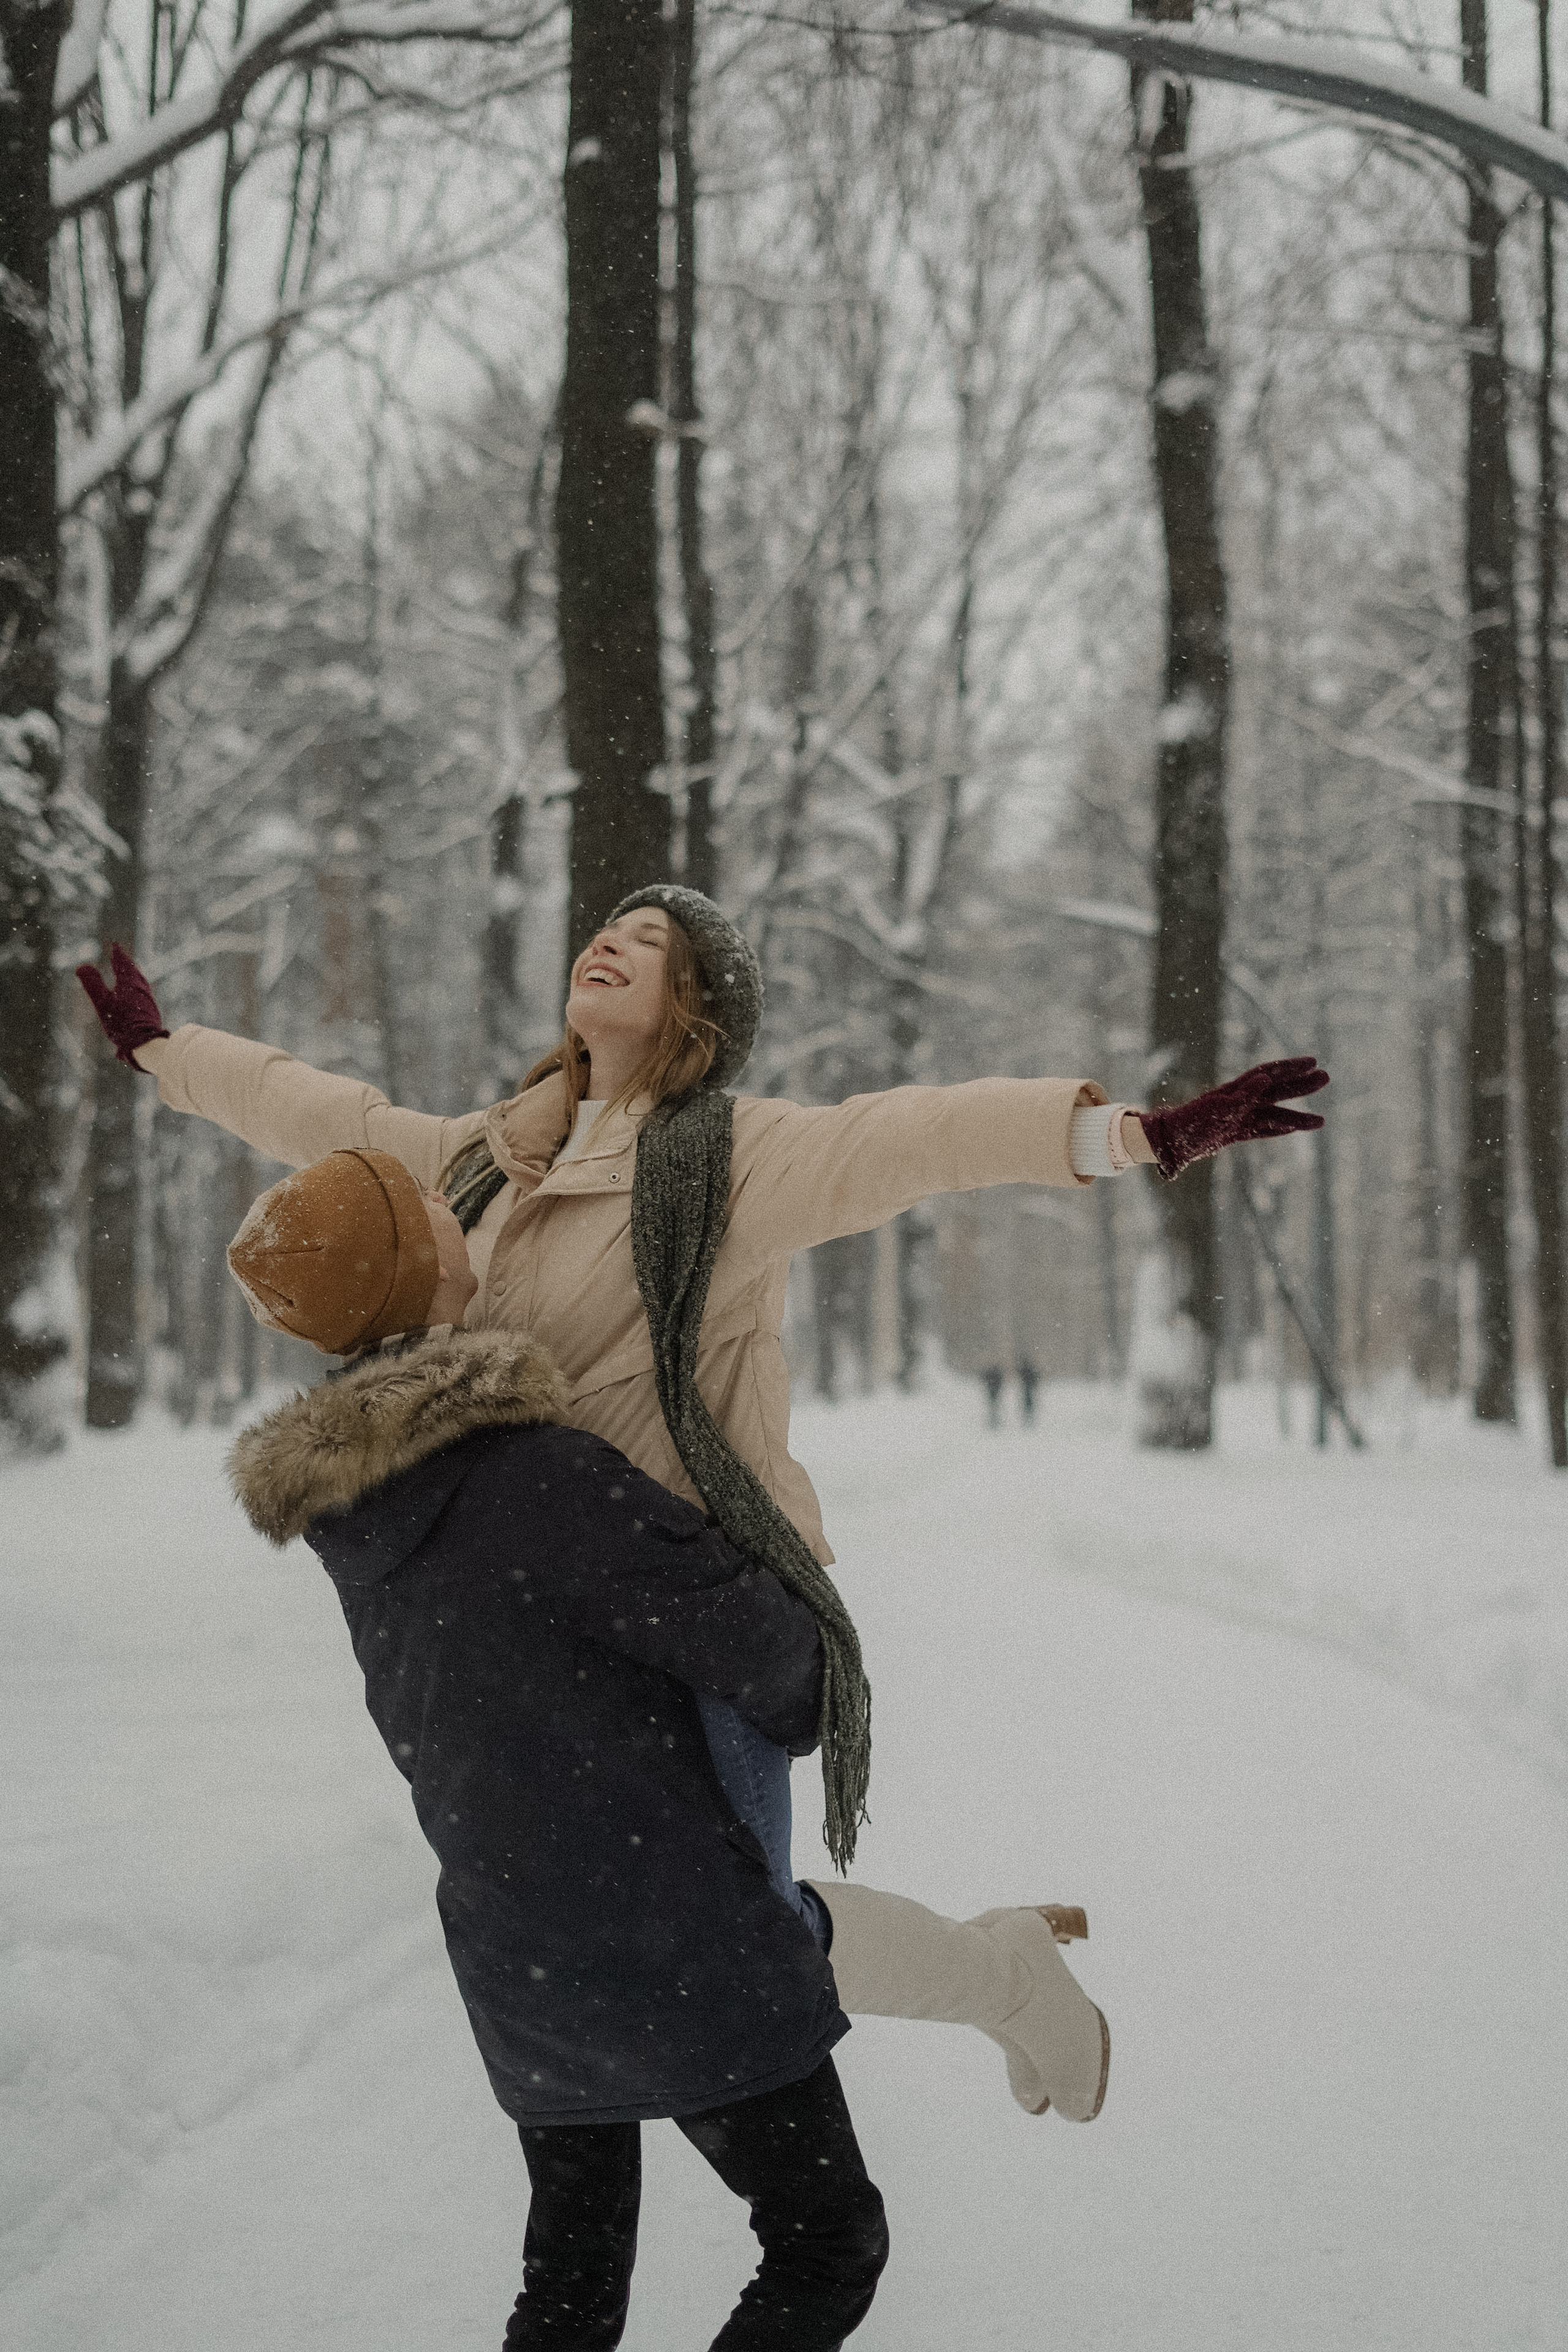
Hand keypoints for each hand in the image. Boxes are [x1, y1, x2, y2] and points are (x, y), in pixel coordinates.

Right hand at [76, 943, 168, 1067]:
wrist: (146, 1043)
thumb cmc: (122, 1023)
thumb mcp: (102, 1003)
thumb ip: (92, 984)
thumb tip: (81, 967)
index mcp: (129, 983)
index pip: (122, 963)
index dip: (117, 954)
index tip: (114, 945)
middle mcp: (141, 988)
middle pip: (133, 971)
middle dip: (125, 962)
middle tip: (120, 955)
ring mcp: (148, 999)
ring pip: (139, 981)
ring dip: (132, 974)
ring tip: (128, 972)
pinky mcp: (151, 1010)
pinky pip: (142, 991)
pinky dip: (135, 985)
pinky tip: (136, 994)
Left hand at [1139, 1057, 1327, 1181]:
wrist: (1169, 1142)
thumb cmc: (1190, 1123)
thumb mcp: (1217, 1109)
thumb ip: (1242, 1096)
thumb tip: (1266, 1078)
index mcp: (1236, 1091)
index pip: (1269, 1074)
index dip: (1290, 1067)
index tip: (1313, 1061)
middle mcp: (1241, 1101)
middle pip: (1277, 1091)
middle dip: (1301, 1086)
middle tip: (1326, 1077)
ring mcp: (1239, 1118)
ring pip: (1275, 1115)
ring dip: (1298, 1117)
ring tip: (1322, 1121)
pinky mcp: (1235, 1133)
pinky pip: (1263, 1131)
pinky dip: (1280, 1130)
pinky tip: (1295, 1130)